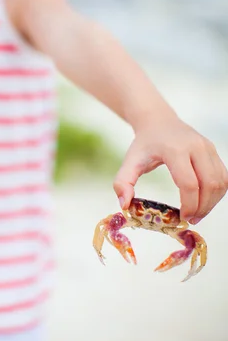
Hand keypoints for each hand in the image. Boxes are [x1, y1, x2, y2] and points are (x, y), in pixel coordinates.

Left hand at [113, 115, 227, 223]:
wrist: (157, 121)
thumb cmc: (144, 144)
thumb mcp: (130, 161)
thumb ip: (122, 182)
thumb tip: (124, 205)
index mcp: (174, 149)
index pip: (189, 183)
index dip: (189, 205)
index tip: (182, 218)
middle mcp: (195, 146)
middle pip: (209, 184)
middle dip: (202, 207)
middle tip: (191, 219)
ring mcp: (207, 147)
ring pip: (221, 182)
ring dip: (212, 202)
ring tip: (197, 213)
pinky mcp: (213, 150)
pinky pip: (223, 177)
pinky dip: (217, 193)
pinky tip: (204, 201)